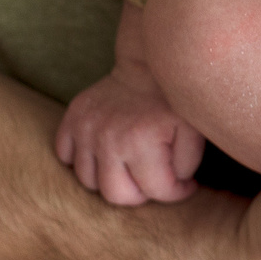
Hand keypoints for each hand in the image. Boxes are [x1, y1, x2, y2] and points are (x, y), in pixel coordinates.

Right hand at [55, 72, 203, 205]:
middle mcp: (108, 138)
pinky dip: (82, 160)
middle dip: (141, 194)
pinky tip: (104, 153)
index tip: (184, 183)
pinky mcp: (72, 119)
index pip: (158, 192)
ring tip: (130, 166)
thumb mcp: (195, 130)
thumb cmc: (174, 100)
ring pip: (89, 182)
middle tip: (154, 178)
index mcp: (142, 140)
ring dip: (111, 180)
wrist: (148, 63)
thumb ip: (187, 166)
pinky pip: (65, 156)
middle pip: (117, 196)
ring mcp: (86, 128)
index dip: (177, 191)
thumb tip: (175, 188)